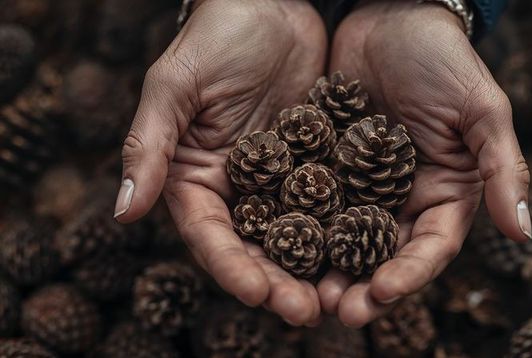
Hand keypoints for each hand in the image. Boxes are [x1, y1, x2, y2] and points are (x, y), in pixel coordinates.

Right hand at [114, 0, 326, 325]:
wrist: (271, 5)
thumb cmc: (214, 38)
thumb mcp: (174, 87)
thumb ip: (148, 146)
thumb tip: (122, 212)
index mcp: (198, 179)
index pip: (211, 235)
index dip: (231, 267)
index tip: (258, 293)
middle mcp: (241, 189)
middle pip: (257, 247)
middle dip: (279, 282)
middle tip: (307, 312)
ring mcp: (283, 180)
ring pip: (299, 235)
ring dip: (317, 267)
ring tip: (341, 295)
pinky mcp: (320, 164)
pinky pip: (334, 202)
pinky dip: (347, 229)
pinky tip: (369, 250)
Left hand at [317, 1, 530, 326]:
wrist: (391, 16)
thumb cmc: (444, 59)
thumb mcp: (481, 109)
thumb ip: (502, 167)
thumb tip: (524, 233)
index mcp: (443, 193)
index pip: (430, 247)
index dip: (409, 273)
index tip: (383, 291)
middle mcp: (399, 199)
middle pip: (381, 256)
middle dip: (361, 286)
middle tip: (336, 310)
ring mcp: (358, 187)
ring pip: (340, 240)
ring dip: (323, 269)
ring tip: (301, 292)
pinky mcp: (323, 167)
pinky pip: (307, 203)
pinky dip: (294, 226)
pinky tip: (273, 244)